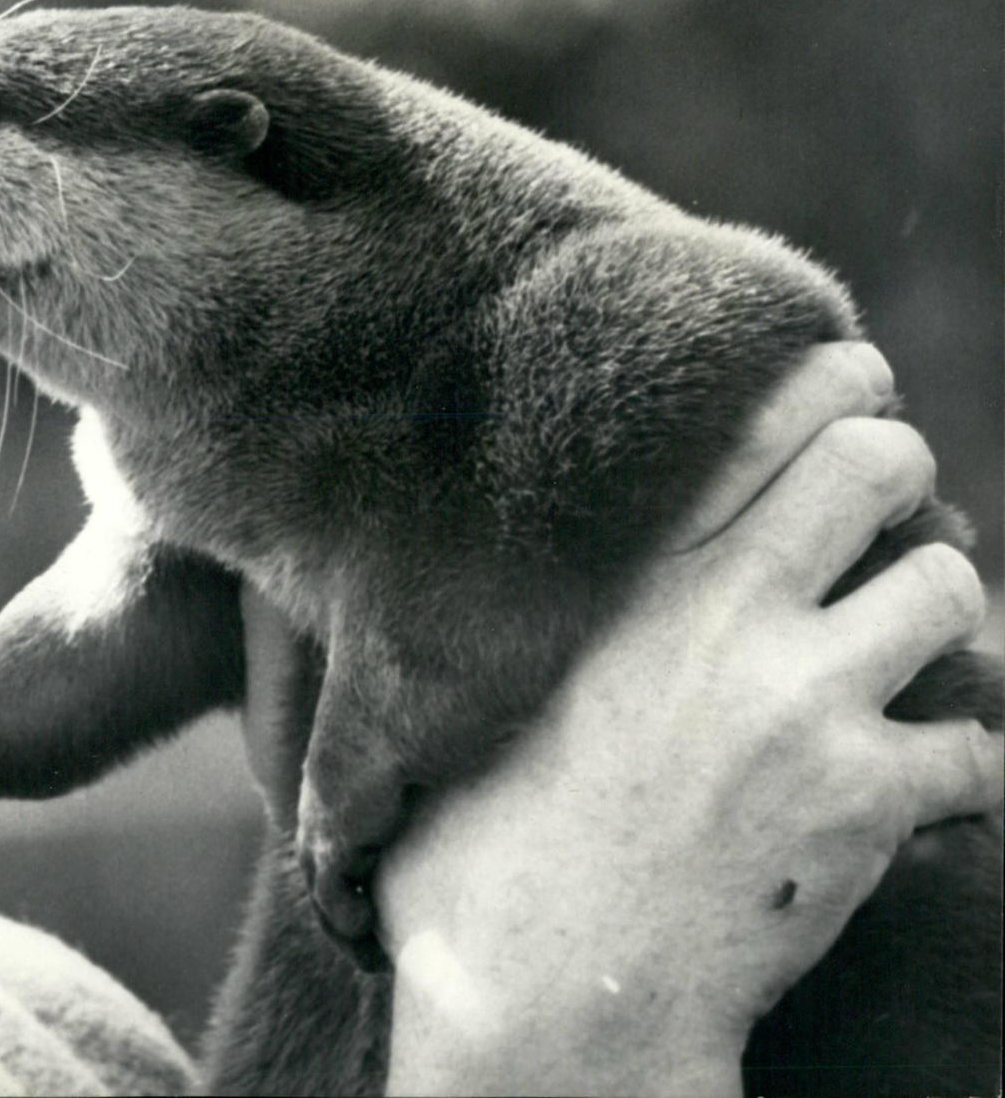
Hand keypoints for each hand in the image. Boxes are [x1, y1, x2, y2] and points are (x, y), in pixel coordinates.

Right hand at [348, 342, 1000, 1095]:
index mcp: (619, 573)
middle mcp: (717, 609)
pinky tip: (907, 794)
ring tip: (893, 661)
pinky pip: (979, 744)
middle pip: (876, 460)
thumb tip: (439, 571)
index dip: (821, 388)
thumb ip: (494, 617)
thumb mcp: (456, 701)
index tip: (838, 397)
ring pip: (947, 585)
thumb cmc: (474, 863)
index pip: (757, 414)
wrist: (541, 1001)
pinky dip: (956, 768)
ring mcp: (801, 699)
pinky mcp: (866, 800)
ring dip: (934, 623)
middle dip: (895, 478)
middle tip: (873, 525)